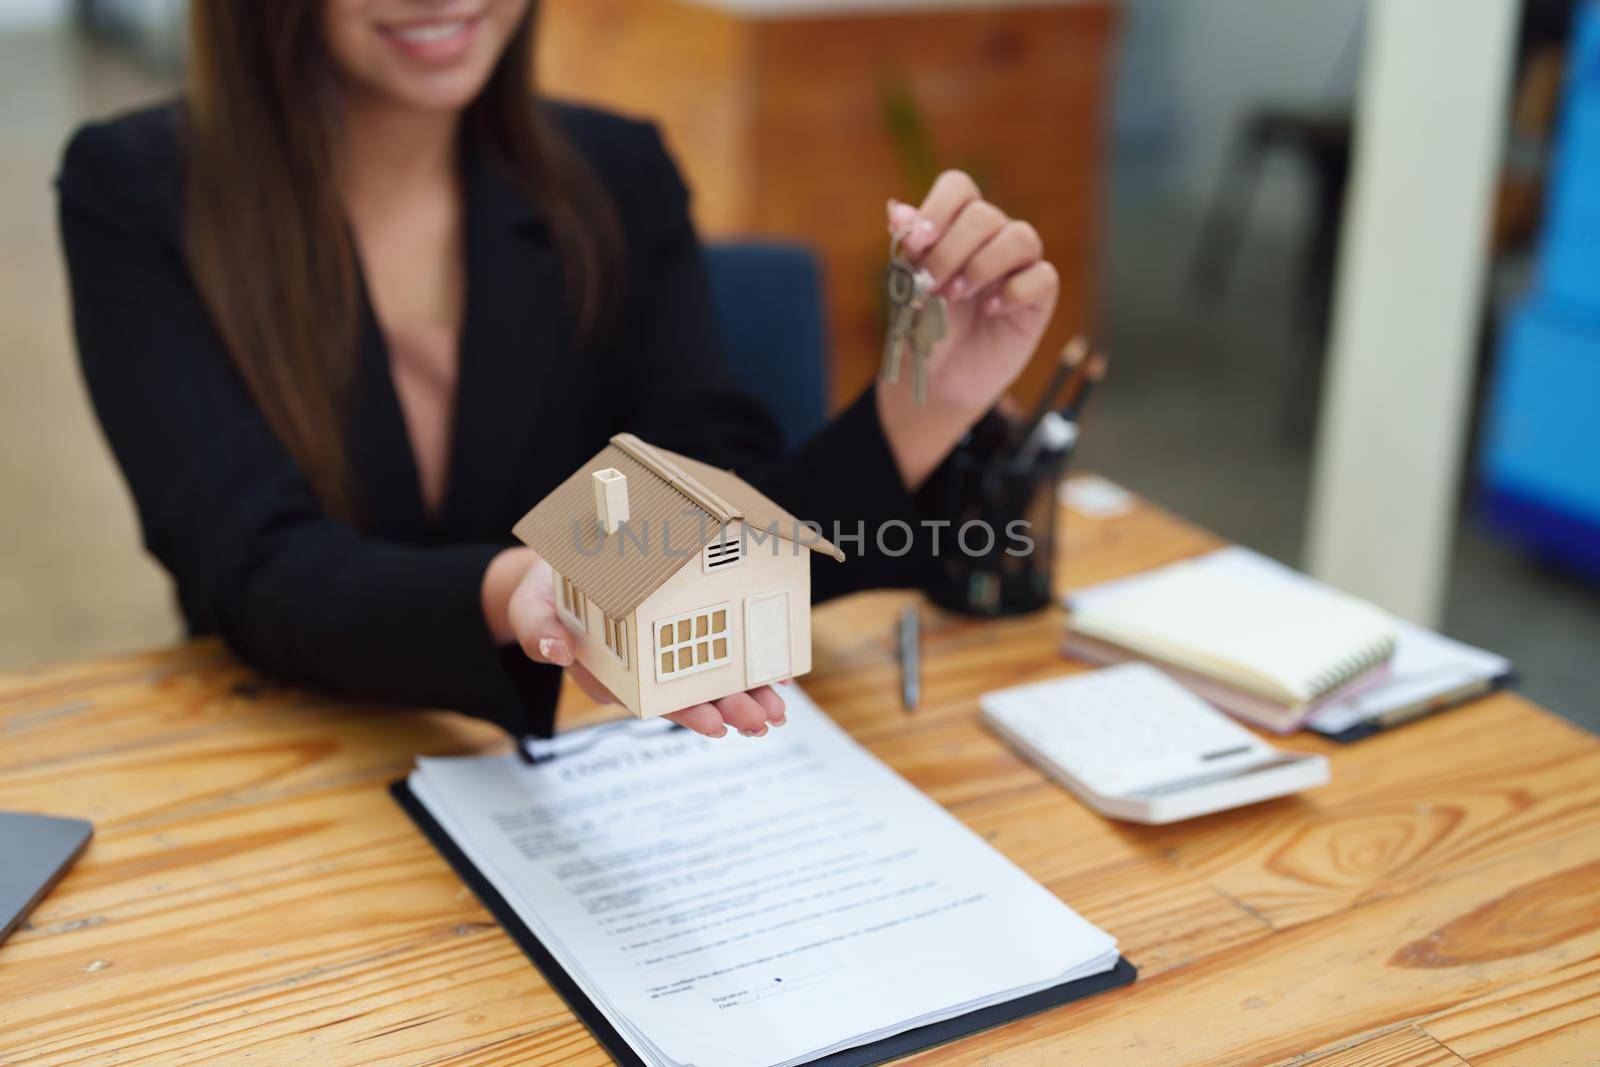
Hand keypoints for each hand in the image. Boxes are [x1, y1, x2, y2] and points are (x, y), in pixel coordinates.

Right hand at [495, 551, 787, 738]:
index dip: (685, 713)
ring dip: (745, 695)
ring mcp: (661, 654)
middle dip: (728, 709)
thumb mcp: (530, 605)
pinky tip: (777, 673)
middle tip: (764, 720)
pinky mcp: (677, 632)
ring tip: (777, 709)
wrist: (556, 571)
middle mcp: (641, 669)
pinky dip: (747, 663)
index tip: (715, 723)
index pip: (651, 700)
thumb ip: (537, 629)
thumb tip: (554, 651)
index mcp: (608, 670)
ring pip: (708, 681)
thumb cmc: (545, 591)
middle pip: (689, 696)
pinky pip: (716, 652)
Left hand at [877, 170, 1058, 486]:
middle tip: (932, 284)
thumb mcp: (909, 288)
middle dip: (951, 249)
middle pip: (984, 214)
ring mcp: (1019, 264)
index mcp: (957, 225)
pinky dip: (1015, 291)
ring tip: (958, 295)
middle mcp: (992, 236)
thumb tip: (896, 210)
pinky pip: (1043, 276)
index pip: (958, 187)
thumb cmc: (924, 326)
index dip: (938, 208)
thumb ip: (908, 251)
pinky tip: (991, 310)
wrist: (938, 376)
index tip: (916, 242)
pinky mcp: (1039, 296)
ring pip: (1020, 237)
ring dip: (983, 265)